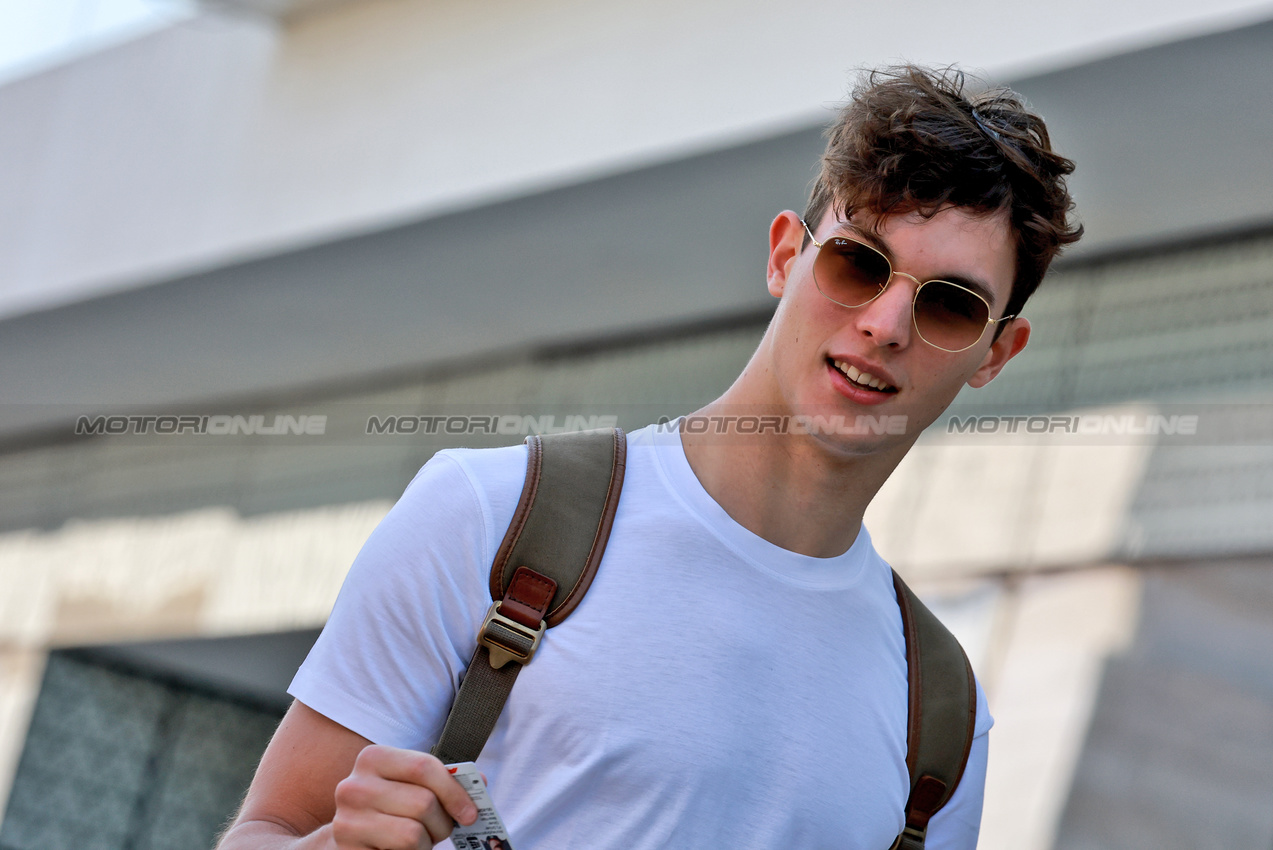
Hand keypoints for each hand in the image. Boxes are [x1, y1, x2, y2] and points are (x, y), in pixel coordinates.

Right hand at [330, 746, 477, 848]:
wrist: (348, 837)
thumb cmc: (390, 807)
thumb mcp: (411, 785)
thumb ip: (444, 780)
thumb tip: (480, 782)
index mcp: (373, 758)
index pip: (424, 766)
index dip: (455, 791)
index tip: (470, 813)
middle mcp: (354, 787)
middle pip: (423, 803)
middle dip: (443, 823)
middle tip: (441, 830)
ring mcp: (347, 822)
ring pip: (413, 834)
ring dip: (427, 843)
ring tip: (419, 841)